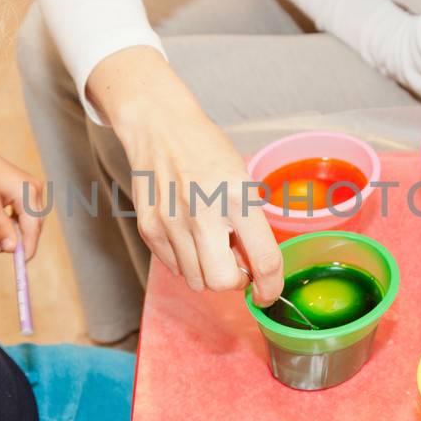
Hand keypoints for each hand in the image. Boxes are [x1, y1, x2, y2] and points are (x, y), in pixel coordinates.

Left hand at [0, 131, 44, 259]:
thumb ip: (2, 229)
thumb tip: (12, 250)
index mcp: (27, 192)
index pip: (33, 227)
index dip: (28, 247)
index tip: (21, 264)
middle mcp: (34, 190)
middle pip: (32, 225)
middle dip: (14, 240)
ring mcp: (31, 190)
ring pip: (25, 221)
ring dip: (8, 233)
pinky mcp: (24, 191)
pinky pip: (21, 214)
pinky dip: (7, 224)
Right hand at [85, 47, 283, 305]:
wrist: (160, 127)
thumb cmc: (207, 150)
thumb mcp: (244, 180)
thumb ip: (252, 224)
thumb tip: (257, 270)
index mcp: (238, 198)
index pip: (264, 261)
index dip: (271, 287)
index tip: (269, 293)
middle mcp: (204, 213)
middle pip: (223, 282)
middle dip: (236, 282)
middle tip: (238, 266)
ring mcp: (172, 222)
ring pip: (197, 281)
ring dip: (209, 271)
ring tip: (211, 243)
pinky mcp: (149, 228)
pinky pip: (174, 267)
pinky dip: (186, 261)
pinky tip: (189, 235)